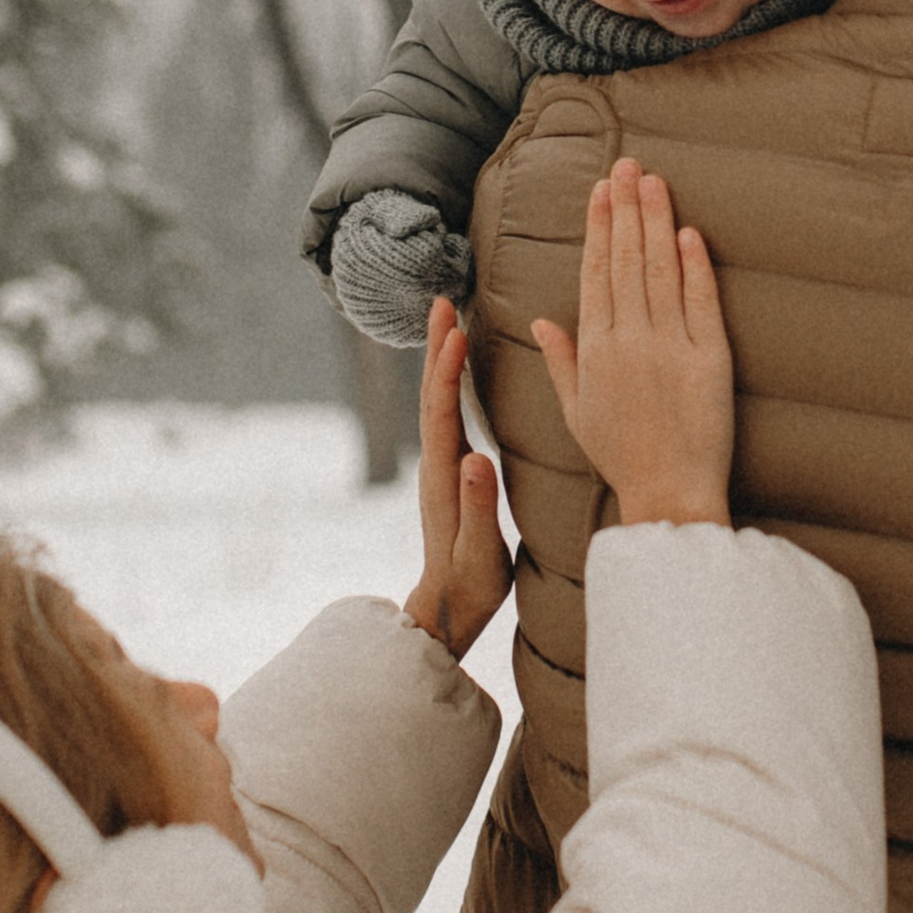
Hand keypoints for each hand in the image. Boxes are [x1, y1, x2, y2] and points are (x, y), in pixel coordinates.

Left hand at [402, 299, 511, 657]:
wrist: (450, 610)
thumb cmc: (471, 586)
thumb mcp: (480, 552)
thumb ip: (478, 507)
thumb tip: (476, 458)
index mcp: (444, 478)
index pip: (441, 413)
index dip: (446, 371)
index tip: (455, 331)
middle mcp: (438, 465)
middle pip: (432, 395)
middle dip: (437, 347)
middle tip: (442, 301)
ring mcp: (442, 467)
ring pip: (437, 402)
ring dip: (441, 359)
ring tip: (450, 320)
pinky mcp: (452, 472)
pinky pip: (449, 414)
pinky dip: (451, 382)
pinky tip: (460, 369)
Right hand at [532, 159, 733, 529]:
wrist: (668, 493)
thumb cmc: (620, 456)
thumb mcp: (575, 410)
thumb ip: (560, 360)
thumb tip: (542, 320)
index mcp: (595, 349)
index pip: (595, 273)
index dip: (599, 227)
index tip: (602, 190)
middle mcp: (630, 340)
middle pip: (626, 261)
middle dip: (627, 208)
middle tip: (628, 164)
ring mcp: (671, 347)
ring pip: (661, 272)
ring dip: (657, 222)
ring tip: (655, 182)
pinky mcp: (711, 360)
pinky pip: (701, 304)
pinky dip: (696, 267)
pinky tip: (689, 233)